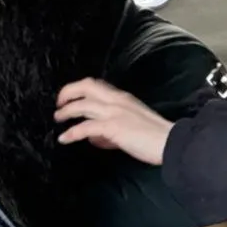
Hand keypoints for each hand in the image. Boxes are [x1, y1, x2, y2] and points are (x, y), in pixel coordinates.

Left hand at [53, 78, 174, 166]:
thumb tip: (94, 137)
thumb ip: (111, 127)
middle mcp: (116, 100)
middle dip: (68, 93)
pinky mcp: (113, 127)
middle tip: (58, 104)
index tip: (68, 97)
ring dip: (66, 112)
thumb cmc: (155, 136)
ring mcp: (114, 112)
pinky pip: (85, 127)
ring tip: (57, 119)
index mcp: (122, 97)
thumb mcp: (132, 123)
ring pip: (82, 105)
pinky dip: (72, 133)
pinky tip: (64, 138)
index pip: (95, 84)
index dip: (78, 88)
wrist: (169, 142)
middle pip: (85, 87)